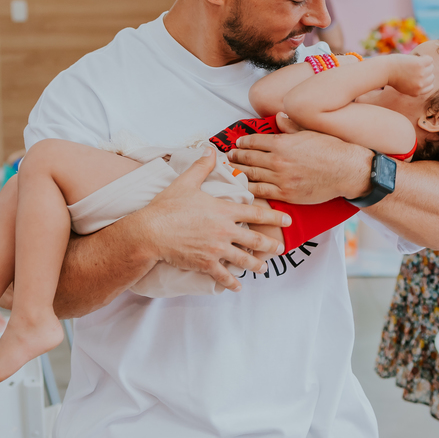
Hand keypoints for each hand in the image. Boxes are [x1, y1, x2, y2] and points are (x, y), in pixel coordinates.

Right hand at [136, 152, 290, 291]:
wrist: (151, 232)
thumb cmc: (167, 207)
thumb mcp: (185, 182)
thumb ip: (202, 166)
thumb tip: (210, 150)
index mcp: (223, 211)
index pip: (255, 213)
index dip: (274, 216)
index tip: (287, 220)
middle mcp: (224, 231)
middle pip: (255, 240)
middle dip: (270, 245)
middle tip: (280, 248)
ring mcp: (216, 250)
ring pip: (243, 260)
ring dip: (255, 265)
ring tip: (263, 268)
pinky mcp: (205, 263)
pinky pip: (223, 276)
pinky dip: (232, 282)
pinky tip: (238, 287)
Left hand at [230, 120, 369, 203]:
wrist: (347, 170)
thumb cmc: (332, 148)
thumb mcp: (310, 131)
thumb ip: (291, 126)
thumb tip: (279, 117)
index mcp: (282, 143)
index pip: (254, 141)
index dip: (243, 142)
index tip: (237, 143)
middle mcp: (278, 160)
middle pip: (249, 159)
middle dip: (236, 157)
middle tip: (229, 157)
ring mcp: (281, 179)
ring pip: (252, 176)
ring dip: (239, 173)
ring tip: (231, 171)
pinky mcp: (286, 194)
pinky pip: (261, 193)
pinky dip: (249, 190)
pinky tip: (243, 188)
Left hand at [384, 53, 436, 96]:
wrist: (384, 70)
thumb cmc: (391, 77)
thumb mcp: (404, 87)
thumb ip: (414, 86)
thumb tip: (425, 77)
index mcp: (417, 92)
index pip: (430, 86)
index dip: (425, 80)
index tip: (418, 75)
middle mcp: (421, 85)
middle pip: (431, 76)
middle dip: (424, 71)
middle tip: (413, 67)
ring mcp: (422, 74)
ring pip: (431, 67)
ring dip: (423, 63)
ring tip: (412, 62)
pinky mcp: (421, 64)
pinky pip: (429, 59)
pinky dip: (423, 57)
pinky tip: (415, 57)